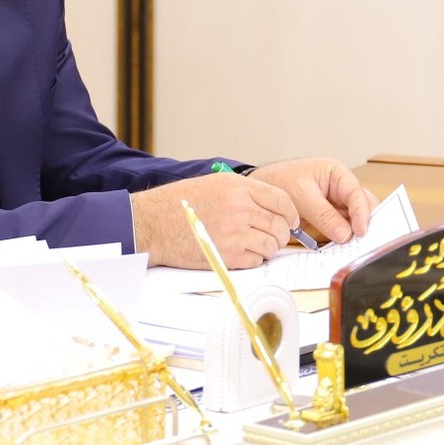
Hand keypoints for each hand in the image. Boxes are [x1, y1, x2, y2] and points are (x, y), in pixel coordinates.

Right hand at [130, 171, 297, 268]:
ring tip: (256, 246)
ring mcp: (234, 233)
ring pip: (271, 245)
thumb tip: (272, 207)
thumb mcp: (216, 183)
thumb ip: (245, 192)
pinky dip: (253, 259)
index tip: (291, 220)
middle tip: (274, 237)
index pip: (282, 200)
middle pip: (280, 225)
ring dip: (268, 248)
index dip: (291, 213)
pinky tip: (242, 254)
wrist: (152, 223)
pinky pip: (255, 261)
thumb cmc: (180, 203)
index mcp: (239, 187)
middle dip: (282, 234)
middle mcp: (240, 208)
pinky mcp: (226, 256)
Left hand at [245, 157, 374, 243]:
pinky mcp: (329, 219)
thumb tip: (345, 234)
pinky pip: (340, 231)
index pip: (356, 193)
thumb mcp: (301, 196)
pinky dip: (341, 240)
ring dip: (353, 234)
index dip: (362, 212)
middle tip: (361, 242)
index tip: (360, 231)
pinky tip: (339, 249)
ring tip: (351, 248)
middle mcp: (341, 189)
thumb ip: (324, 215)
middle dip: (363, 223)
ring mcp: (336, 205)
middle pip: (362, 207)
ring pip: (353, 221)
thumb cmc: (279, 181)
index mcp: (337, 174)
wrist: (260, 188)